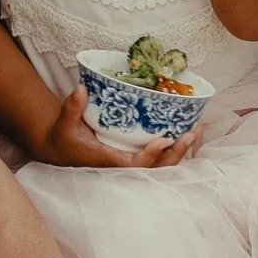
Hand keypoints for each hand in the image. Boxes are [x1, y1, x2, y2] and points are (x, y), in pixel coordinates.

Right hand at [35, 85, 202, 168]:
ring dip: (180, 151)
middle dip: (175, 154)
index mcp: (107, 161)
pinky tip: (188, 132)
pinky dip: (174, 149)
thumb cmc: (64, 138)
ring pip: (160, 166)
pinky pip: (159, 159)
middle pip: (155, 169)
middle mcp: (122, 166)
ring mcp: (129, 163)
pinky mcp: (133, 157)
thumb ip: (71, 108)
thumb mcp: (64, 124)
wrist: (62, 151)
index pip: (134, 165)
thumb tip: (81, 88)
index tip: (163, 140)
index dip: (150, 155)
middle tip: (189, 133)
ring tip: (195, 130)